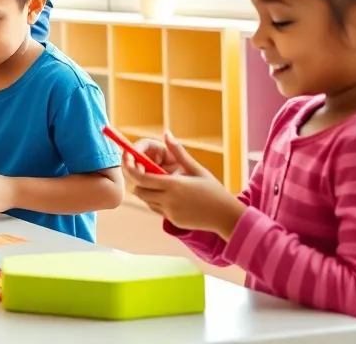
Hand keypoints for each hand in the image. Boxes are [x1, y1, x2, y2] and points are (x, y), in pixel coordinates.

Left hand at [126, 132, 244, 237]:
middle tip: (147, 172)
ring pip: (146, 201)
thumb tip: (166, 134)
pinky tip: (171, 196)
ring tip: (163, 183)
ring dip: (148, 191)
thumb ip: (179, 152)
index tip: (127, 160)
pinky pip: (156, 209)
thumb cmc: (214, 190)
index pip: (142, 179)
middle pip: (139, 191)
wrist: (227, 217)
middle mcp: (169, 200)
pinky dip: (157, 201)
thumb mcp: (197, 169)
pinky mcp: (172, 221)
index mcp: (174, 185)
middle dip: (139, 181)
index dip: (131, 169)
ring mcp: (170, 213)